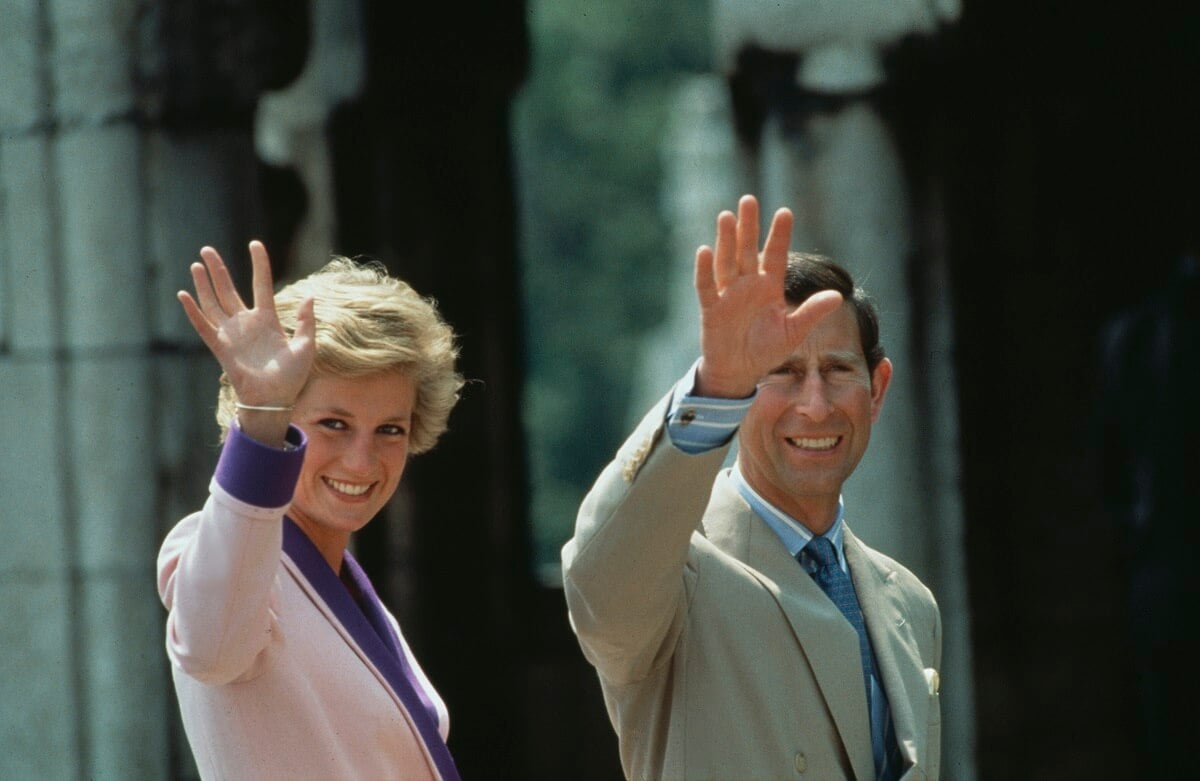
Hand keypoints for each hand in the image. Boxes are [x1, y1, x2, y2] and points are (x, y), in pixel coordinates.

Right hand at [177, 241, 314, 410]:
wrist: (275, 399)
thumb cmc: (292, 376)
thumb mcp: (306, 346)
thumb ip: (306, 321)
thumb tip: (310, 296)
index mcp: (268, 320)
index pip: (261, 285)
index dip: (259, 264)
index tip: (255, 244)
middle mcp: (246, 323)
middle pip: (228, 289)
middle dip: (218, 270)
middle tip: (207, 249)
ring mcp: (232, 334)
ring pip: (213, 303)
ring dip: (204, 284)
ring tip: (197, 264)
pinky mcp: (220, 347)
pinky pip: (203, 326)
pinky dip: (193, 311)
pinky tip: (184, 294)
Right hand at [693, 195, 841, 397]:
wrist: (739, 372)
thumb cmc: (766, 350)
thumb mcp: (793, 332)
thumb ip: (811, 313)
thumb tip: (838, 296)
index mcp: (769, 287)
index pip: (775, 256)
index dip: (779, 235)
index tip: (785, 212)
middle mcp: (747, 285)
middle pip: (747, 250)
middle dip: (748, 227)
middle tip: (749, 199)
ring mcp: (727, 294)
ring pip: (726, 262)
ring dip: (726, 240)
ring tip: (727, 216)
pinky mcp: (711, 308)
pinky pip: (706, 286)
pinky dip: (704, 270)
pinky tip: (704, 251)